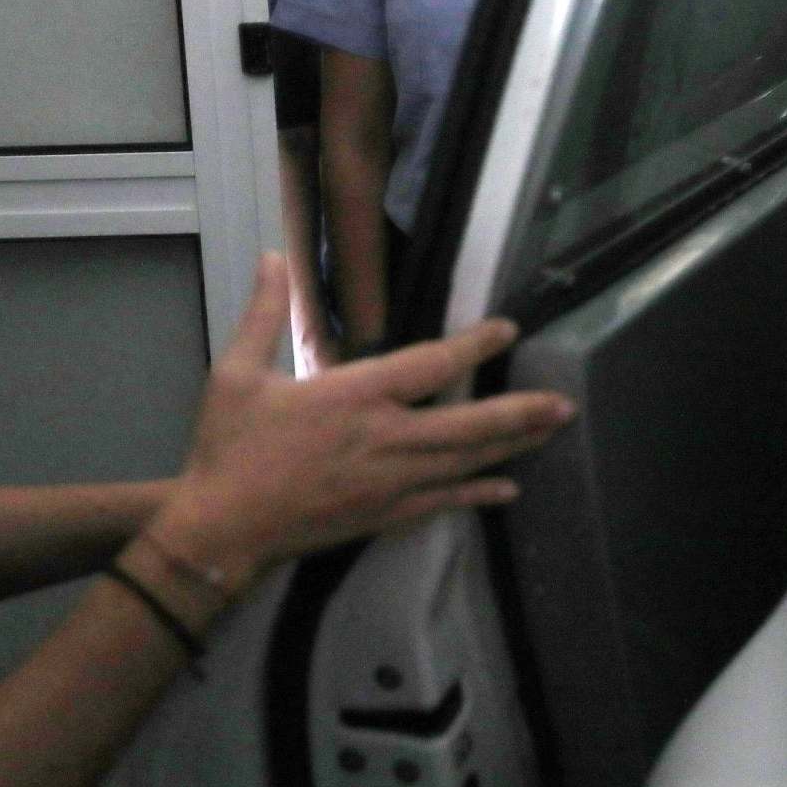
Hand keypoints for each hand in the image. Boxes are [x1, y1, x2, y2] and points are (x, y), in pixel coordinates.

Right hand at [158, 254, 572, 578]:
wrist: (221, 529)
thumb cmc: (228, 449)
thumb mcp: (237, 374)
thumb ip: (264, 313)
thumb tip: (274, 257)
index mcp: (354, 396)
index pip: (429, 365)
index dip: (474, 346)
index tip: (508, 329)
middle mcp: (384, 439)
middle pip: (468, 423)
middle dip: (521, 412)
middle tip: (565, 403)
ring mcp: (389, 483)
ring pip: (465, 463)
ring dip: (512, 446)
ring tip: (552, 432)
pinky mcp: (383, 517)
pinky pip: (443, 503)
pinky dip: (478, 495)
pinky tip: (508, 489)